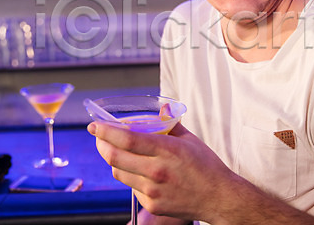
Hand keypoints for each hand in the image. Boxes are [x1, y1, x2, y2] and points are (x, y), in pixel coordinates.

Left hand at [88, 121, 235, 221]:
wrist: (218, 198)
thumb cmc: (207, 167)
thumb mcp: (190, 139)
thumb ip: (171, 123)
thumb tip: (161, 108)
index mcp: (166, 151)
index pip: (127, 139)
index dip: (106, 131)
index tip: (95, 125)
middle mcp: (156, 171)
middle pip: (114, 157)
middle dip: (101, 144)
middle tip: (99, 137)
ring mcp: (152, 190)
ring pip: (118, 172)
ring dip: (114, 160)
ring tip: (117, 151)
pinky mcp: (151, 204)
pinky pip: (131, 187)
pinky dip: (130, 176)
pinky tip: (139, 170)